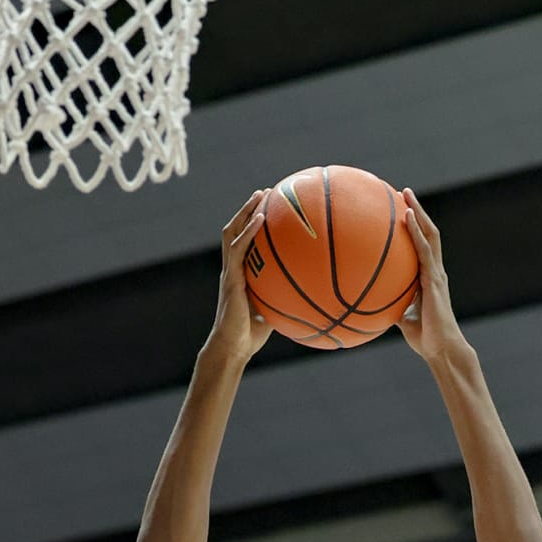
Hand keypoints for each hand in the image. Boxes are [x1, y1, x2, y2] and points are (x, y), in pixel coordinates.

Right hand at [209, 192, 271, 364]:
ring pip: (233, 232)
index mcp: (240, 275)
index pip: (245, 242)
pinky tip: (262, 217)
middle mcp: (232, 268)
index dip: (253, 225)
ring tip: (261, 194)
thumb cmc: (251, 337)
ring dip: (246, 211)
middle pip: (236, 230)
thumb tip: (311, 296)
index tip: (270, 208)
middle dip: (249, 209)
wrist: (232, 348)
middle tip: (265, 193)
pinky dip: (249, 231)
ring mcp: (229, 271)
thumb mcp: (273, 313)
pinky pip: (239, 248)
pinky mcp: (230, 277)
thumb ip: (284, 300)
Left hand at [396, 189, 463, 361]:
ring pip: (429, 234)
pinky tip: (407, 217)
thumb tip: (376, 306)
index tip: (402, 211)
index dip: (415, 227)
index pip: (423, 246)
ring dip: (418, 212)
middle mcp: (435, 271)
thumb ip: (394, 308)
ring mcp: (436, 273)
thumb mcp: (404, 320)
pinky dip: (416, 232)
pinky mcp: (434, 279)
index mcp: (429, 278)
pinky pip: (424, 250)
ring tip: (405, 194)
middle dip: (417, 211)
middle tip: (403, 193)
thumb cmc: (425, 339)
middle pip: (428, 232)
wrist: (441, 349)